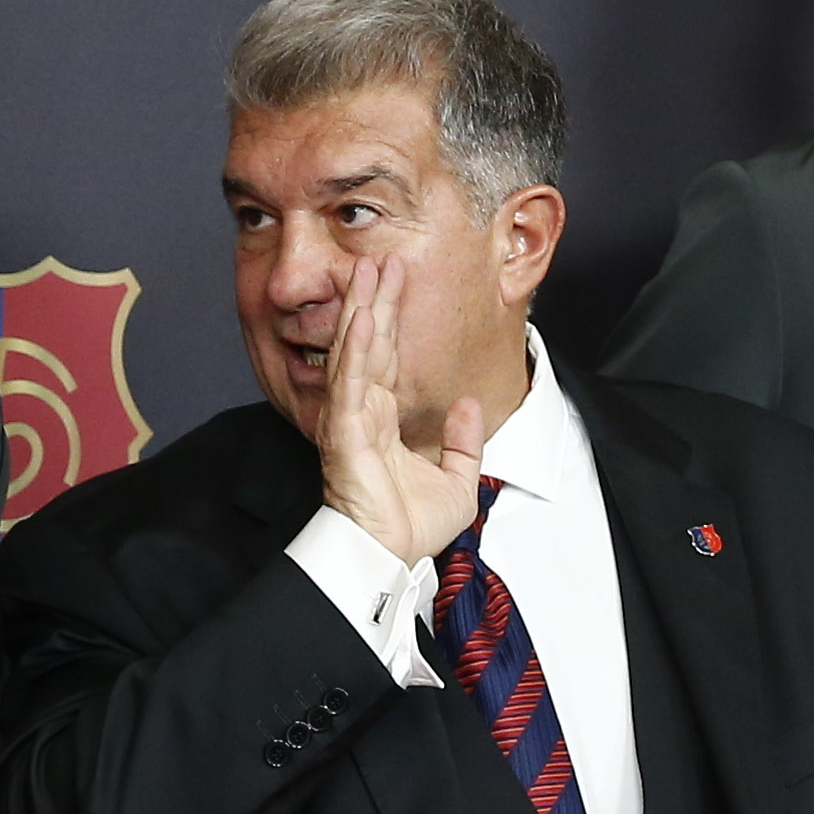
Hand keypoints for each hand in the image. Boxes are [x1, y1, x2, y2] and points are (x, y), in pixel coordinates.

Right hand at [310, 250, 488, 565]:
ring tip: (367, 271)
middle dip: (375, 298)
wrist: (389, 555)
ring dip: (362, 310)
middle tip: (380, 257)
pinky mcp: (343, 433)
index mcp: (384, 417)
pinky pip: (350, 384)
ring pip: (356, 353)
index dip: (393, 315)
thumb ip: (464, 442)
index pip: (388, 354)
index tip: (397, 277)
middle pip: (369, 342)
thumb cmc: (410, 526)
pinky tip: (363, 319)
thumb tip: (470, 405)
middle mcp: (363, 411)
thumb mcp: (458, 480)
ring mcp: (350, 418)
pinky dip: (356, 350)